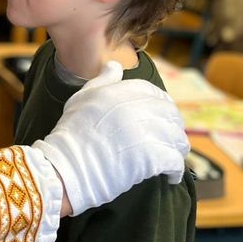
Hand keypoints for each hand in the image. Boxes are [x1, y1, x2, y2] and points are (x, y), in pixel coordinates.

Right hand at [32, 61, 189, 215]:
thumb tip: (115, 65)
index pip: (153, 92)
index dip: (161, 104)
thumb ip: (103, 81)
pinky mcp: (150, 158)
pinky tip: (170, 175)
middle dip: (173, 126)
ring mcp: (143, 133)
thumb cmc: (70, 133)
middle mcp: (134, 108)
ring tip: (171, 156)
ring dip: (177, 148)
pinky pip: (175, 161)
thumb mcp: (82, 99)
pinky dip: (176, 170)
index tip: (161, 117)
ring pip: (177, 137)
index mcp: (118, 92)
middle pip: (170, 113)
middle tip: (169, 139)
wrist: (65, 166)